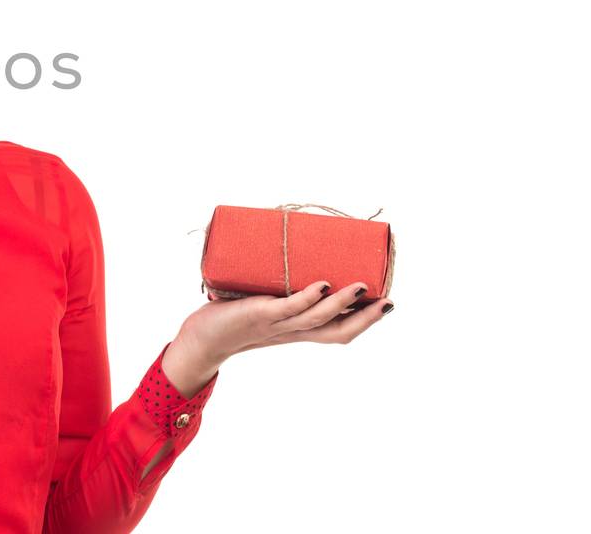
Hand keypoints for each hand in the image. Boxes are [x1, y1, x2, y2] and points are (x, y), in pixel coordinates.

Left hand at [168, 281, 393, 379]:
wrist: (201, 338)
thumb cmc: (232, 317)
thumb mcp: (265, 303)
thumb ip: (281, 286)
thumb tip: (295, 251)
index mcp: (297, 330)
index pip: (338, 330)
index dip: (364, 320)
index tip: (388, 302)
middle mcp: (291, 331)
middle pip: (336, 331)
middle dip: (366, 318)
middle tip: (389, 302)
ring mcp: (276, 324)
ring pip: (316, 318)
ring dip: (341, 303)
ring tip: (361, 287)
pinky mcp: (258, 314)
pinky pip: (287, 308)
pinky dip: (306, 298)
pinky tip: (322, 285)